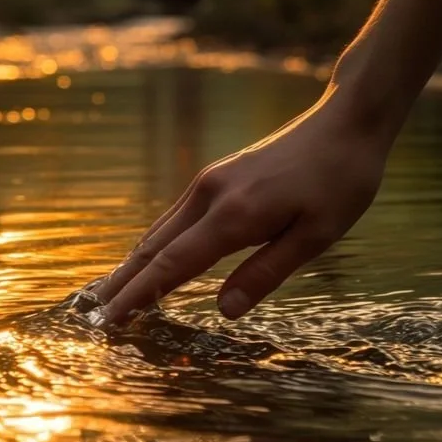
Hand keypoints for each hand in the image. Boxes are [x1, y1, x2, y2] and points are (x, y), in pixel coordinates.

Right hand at [98, 89, 389, 323]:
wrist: (347, 121)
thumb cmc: (341, 181)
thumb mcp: (316, 236)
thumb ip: (265, 273)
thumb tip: (222, 311)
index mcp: (233, 215)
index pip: (170, 264)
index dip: (136, 296)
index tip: (108, 321)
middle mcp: (210, 195)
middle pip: (152, 247)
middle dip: (122, 283)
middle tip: (94, 317)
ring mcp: (210, 182)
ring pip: (160, 230)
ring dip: (134, 264)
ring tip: (111, 293)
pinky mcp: (217, 176)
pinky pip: (175, 218)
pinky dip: (155, 244)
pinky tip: (151, 259)